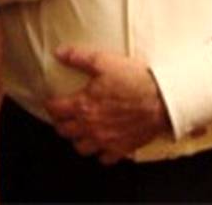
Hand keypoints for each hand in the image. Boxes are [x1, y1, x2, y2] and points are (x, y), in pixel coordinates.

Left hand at [44, 46, 170, 163]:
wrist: (161, 99)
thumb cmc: (134, 80)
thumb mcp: (104, 61)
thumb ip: (78, 57)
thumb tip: (59, 53)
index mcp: (83, 106)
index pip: (55, 110)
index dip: (49, 105)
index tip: (50, 101)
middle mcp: (90, 127)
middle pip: (64, 131)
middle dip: (60, 123)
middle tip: (63, 115)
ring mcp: (105, 140)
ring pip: (80, 148)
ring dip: (77, 139)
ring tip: (80, 130)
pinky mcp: (121, 149)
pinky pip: (103, 159)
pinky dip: (100, 152)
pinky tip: (102, 143)